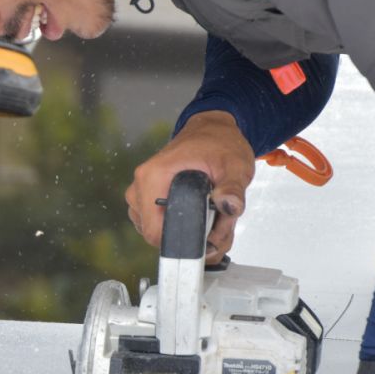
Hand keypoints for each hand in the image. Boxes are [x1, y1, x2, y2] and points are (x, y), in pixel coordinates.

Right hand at [124, 111, 254, 260]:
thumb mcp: (235, 166)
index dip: (186, 242)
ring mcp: (140, 196)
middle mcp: (140, 188)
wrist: (211, 131)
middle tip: (220, 220)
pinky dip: (185, 228)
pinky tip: (203, 215)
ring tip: (214, 214)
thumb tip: (228, 206)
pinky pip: (161, 228)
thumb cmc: (218, 144)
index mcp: (153, 177)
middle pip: (162, 238)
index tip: (210, 236)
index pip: (156, 233)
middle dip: (195, 238)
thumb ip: (233, 189)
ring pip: (163, 236)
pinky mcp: (146, 201)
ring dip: (192, 234)